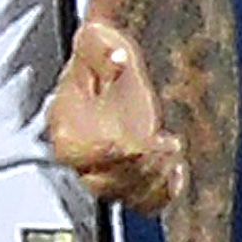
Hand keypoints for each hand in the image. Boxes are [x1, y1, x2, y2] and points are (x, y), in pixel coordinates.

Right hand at [44, 19, 181, 208]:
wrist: (116, 60)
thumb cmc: (102, 52)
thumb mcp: (97, 41)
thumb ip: (101, 50)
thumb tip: (116, 60)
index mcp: (65, 124)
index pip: (74, 155)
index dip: (103, 155)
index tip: (130, 143)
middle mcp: (82, 153)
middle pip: (100, 184)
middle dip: (135, 171)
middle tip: (162, 145)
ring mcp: (107, 167)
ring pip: (125, 196)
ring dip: (153, 181)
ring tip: (172, 149)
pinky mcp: (131, 172)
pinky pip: (145, 200)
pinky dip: (163, 193)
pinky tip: (177, 170)